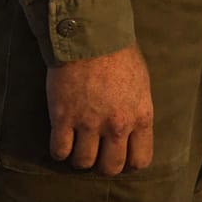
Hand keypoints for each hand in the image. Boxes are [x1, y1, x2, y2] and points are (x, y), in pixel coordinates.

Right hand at [46, 44, 153, 174]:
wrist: (89, 34)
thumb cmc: (119, 52)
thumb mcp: (141, 83)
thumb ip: (137, 110)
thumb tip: (132, 128)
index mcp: (141, 117)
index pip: (140, 160)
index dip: (128, 162)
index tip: (120, 156)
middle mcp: (117, 126)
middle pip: (110, 167)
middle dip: (103, 164)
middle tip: (96, 154)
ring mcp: (89, 123)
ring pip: (83, 162)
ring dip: (79, 158)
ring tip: (77, 147)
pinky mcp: (63, 117)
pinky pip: (59, 150)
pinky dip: (59, 151)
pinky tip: (61, 141)